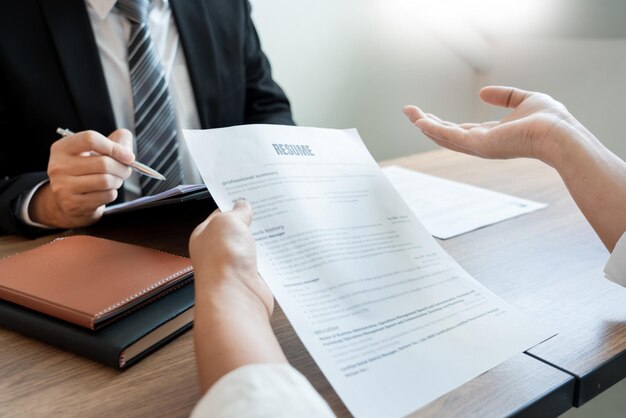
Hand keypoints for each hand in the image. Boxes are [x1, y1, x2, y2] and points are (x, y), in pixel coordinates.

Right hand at [30, 129, 134, 227]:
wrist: (68, 199)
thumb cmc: (86, 170)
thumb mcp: (96, 150)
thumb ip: (116, 141)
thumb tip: (127, 150)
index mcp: (62, 148)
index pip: (91, 139)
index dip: (115, 147)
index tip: (128, 156)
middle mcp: (59, 166)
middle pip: (103, 163)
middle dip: (122, 167)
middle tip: (126, 170)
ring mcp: (63, 186)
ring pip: (106, 181)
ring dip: (118, 181)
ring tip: (115, 180)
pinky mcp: (72, 203)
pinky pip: (105, 196)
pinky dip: (112, 193)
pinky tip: (105, 191)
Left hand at [189, 200, 272, 317]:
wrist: (234, 296)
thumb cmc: (223, 259)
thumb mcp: (228, 221)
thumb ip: (236, 212)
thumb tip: (242, 206)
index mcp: (205, 235)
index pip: (220, 215)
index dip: (234, 205)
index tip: (250, 195)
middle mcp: (217, 251)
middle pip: (237, 231)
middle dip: (252, 221)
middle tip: (270, 206)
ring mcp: (234, 266)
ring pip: (252, 247)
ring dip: (264, 239)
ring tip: (280, 223)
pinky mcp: (251, 278)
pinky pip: (263, 263)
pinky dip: (271, 257)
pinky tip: (281, 247)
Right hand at [403, 86, 585, 167]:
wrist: (559, 133)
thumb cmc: (549, 120)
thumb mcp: (525, 99)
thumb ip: (504, 96)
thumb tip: (482, 93)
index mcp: (492, 135)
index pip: (462, 130)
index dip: (444, 122)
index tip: (428, 114)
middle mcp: (482, 144)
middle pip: (447, 134)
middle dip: (427, 124)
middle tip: (409, 112)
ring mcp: (478, 146)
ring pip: (443, 135)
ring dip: (424, 124)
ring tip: (408, 112)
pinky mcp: (477, 144)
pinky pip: (449, 135)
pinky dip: (432, 129)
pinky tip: (419, 121)